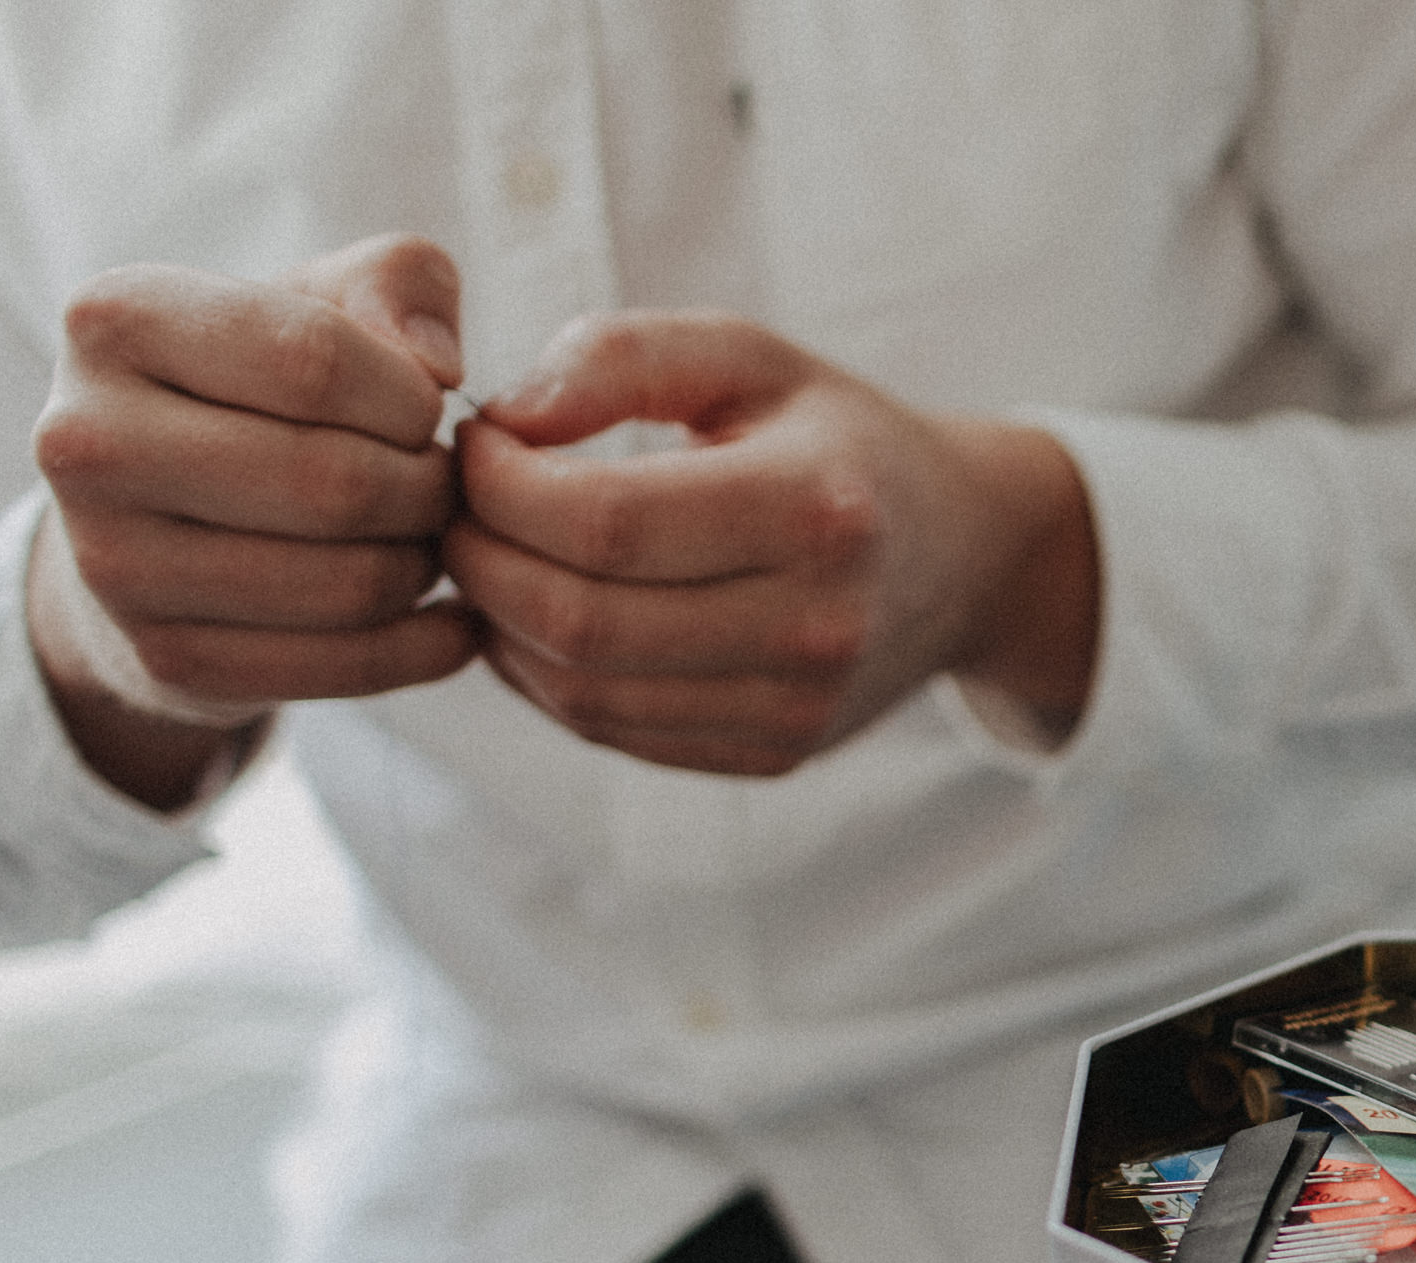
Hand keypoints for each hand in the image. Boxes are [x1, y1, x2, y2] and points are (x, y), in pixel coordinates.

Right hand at [29, 234, 479, 803]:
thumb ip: (398, 283)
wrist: (155, 525)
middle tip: (442, 486)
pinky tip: (446, 618)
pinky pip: (347, 666)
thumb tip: (436, 367)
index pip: (315, 359)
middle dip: (430, 489)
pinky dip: (426, 644)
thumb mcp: (321, 301)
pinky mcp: (165, 658)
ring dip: (427, 565)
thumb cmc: (260, 388)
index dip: (410, 396)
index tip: (424, 410)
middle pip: (338, 482)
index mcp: (115, 320)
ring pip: (351, 583)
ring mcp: (113, 563)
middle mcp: (87, 440)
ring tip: (427, 539)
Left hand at [446, 313, 1098, 777]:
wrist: (961, 554)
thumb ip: (620, 356)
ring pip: (583, 693)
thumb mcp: (747, 356)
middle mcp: (819, 624)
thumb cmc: (832, 437)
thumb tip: (503, 421)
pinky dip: (545, 677)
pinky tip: (539, 615)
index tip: (475, 442)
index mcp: (818, 508)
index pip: (605, 522)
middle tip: (455, 505)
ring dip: (499, 624)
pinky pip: (614, 732)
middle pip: (581, 620)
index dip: (500, 485)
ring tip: (490, 554)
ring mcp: (799, 705)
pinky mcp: (775, 753)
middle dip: (480, 557)